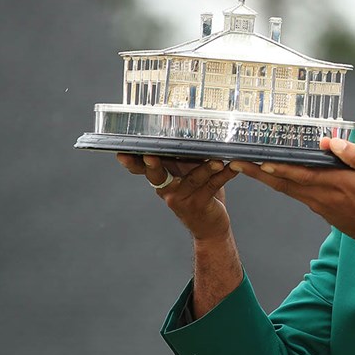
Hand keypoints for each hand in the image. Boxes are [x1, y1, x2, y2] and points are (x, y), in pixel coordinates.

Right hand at [115, 154, 239, 242]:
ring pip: (192, 179)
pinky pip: (212, 186)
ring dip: (206, 168)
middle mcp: (167, 190)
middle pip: (156, 175)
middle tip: (149, 156)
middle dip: (152, 165)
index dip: (132, 161)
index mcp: (162, 180)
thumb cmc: (200, 194)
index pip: (143, 168)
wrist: (210, 226)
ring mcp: (182, 198)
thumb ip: (186, 158)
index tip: (121, 153)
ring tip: (217, 160)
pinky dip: (224, 175)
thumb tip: (192, 128)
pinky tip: (232, 167)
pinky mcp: (199, 204)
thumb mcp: (189, 174)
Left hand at [230, 138, 354, 247]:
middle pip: (281, 182)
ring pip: (284, 188)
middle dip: (257, 172)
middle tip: (235, 162)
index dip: (275, 166)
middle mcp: (318, 195)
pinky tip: (272, 174)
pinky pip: (293, 193)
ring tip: (246, 165)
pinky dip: (278, 182)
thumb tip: (329, 141)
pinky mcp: (318, 207)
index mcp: (331, 183)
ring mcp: (316, 203)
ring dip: (263, 177)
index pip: (296, 173)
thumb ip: (354, 155)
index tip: (255, 159)